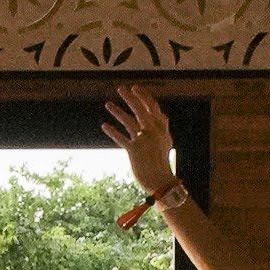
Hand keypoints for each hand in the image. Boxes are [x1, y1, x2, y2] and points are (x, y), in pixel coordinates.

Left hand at [103, 86, 176, 201]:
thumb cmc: (161, 163)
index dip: (144, 96)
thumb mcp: (165, 142)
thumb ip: (161, 128)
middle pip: (140, 110)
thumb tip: (161, 116)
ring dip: (117, 111)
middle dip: (130, 98)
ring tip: (107, 104)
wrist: (161, 181)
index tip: (135, 88)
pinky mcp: (135, 150)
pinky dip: (112, 131)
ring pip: (129, 121)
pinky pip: (121, 138)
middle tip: (121, 89)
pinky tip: (104, 125)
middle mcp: (154, 132)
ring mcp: (144, 140)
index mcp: (162, 129)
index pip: (153, 107)